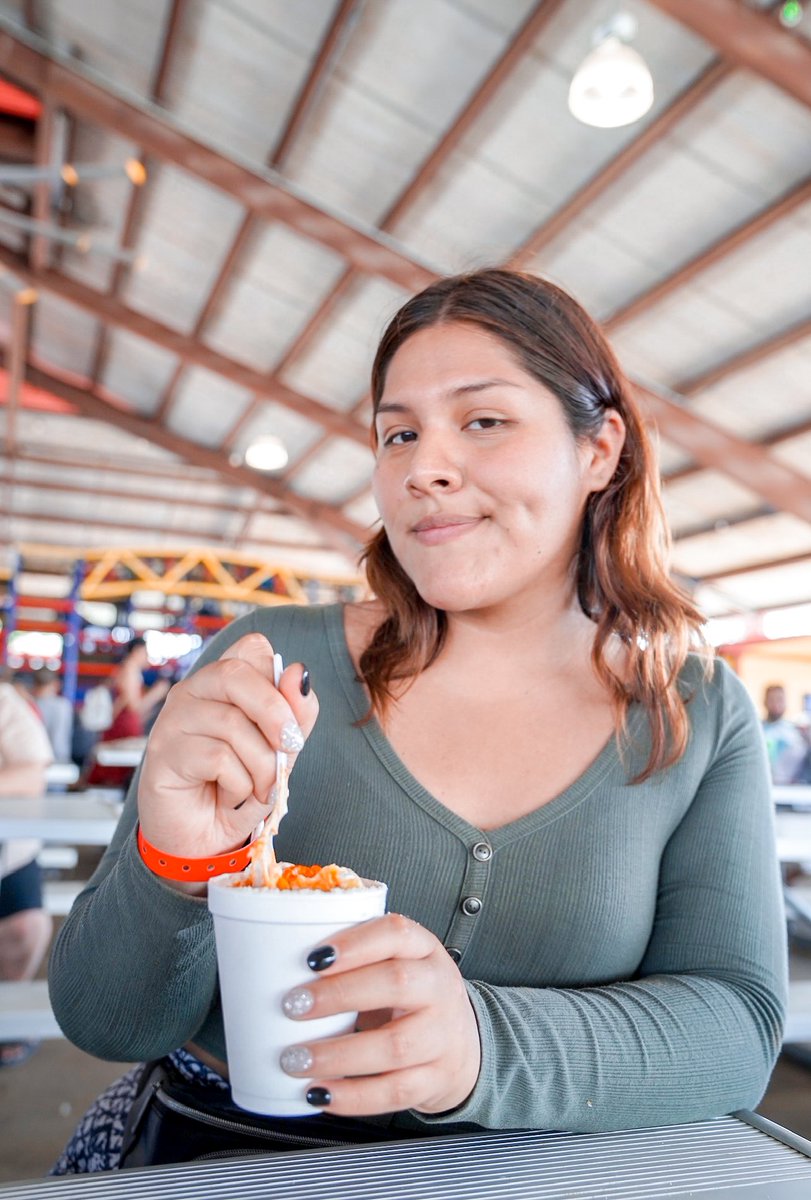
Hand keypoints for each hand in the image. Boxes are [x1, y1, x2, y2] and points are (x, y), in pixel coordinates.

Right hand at [138, 633, 317, 864]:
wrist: (205, 842)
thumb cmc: (241, 788)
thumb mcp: (280, 751)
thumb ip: (295, 714)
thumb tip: (298, 672)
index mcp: (222, 682)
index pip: (251, 647)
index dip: (278, 680)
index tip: (291, 719)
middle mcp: (192, 691)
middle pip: (235, 673)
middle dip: (275, 713)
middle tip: (290, 748)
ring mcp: (172, 721)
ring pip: (231, 723)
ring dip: (260, 766)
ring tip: (257, 789)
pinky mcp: (163, 755)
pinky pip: (217, 758)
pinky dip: (238, 785)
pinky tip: (229, 797)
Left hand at [279, 914, 480, 1115]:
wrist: (463, 1045)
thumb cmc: (414, 998)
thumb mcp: (398, 964)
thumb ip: (357, 960)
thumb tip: (281, 963)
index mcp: (425, 950)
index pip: (396, 933)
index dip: (354, 944)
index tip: (312, 959)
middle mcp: (439, 989)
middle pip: (396, 984)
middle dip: (339, 995)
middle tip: (293, 1006)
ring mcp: (442, 1036)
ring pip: (395, 1046)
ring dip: (338, 1054)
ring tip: (295, 1058)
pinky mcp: (436, 1079)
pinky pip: (395, 1092)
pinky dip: (353, 1096)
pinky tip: (320, 1092)